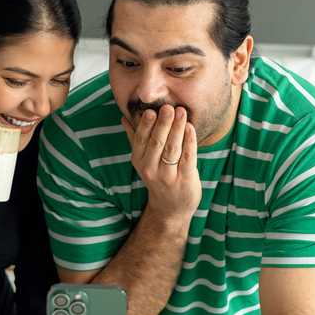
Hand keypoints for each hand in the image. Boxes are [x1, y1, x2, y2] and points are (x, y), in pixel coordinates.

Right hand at [122, 105, 199, 224]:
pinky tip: (190, 127)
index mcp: (139, 161)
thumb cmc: (158, 177)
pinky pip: (188, 157)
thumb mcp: (143, 161)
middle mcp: (151, 169)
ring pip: (172, 149)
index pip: (141, 140)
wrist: (170, 208)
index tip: (151, 109)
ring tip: (181, 112)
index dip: (146, 125)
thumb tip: (124, 118)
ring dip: (177, 128)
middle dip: (163, 124)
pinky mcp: (185, 179)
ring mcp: (168, 176)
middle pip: (157, 143)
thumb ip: (135, 139)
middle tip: (169, 107)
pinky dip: (189, 141)